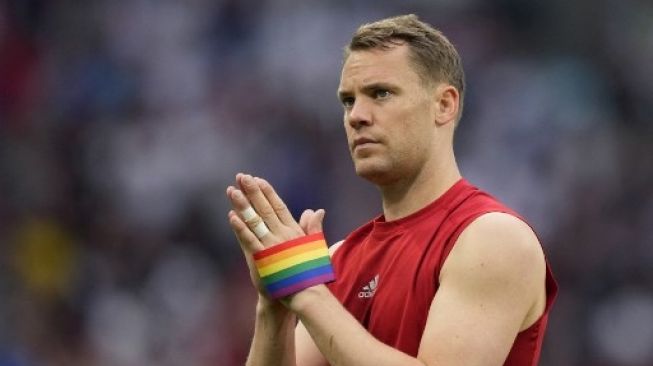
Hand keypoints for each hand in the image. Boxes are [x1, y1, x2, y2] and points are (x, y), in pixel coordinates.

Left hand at [226, 173, 325, 298]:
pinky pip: (249, 240)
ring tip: (232, 190)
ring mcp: (271, 245)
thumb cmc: (311, 272)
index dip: (268, 192)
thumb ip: (313, 227)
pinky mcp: (262, 258)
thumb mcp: (315, 245)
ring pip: (255, 220)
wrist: (306, 294)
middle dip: (253, 191)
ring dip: (243, 205)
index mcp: (293, 231)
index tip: (258, 180)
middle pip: (265, 208)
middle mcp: (282, 234)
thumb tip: (317, 210)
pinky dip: (240, 228)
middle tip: (242, 176)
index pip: (279, 206)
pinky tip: (231, 216)